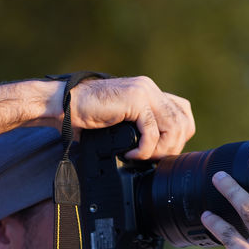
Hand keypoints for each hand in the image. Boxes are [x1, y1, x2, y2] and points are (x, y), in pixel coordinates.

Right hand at [65, 75, 194, 159]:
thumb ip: (140, 126)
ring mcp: (143, 92)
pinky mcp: (134, 100)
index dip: (179, 136)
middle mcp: (149, 89)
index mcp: (149, 92)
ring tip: (141, 158)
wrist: (64, 106)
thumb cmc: (86, 117)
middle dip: (172, 147)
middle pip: (183, 122)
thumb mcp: (122, 122)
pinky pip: (152, 132)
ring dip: (159, 150)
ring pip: (172, 127)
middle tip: (153, 160)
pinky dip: (144, 150)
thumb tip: (159, 151)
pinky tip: (130, 155)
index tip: (162, 152)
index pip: (183, 112)